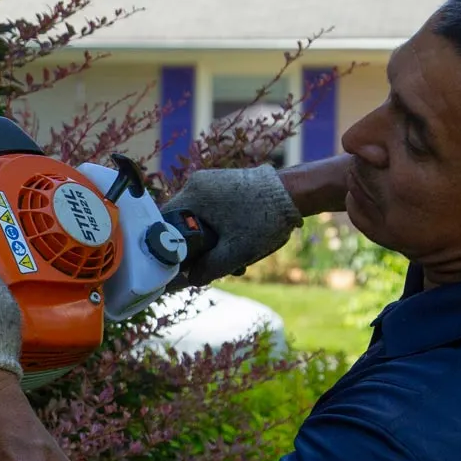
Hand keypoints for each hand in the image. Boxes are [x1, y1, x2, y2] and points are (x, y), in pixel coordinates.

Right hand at [162, 164, 302, 287]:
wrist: (296, 193)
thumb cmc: (264, 220)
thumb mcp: (235, 252)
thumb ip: (208, 269)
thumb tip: (190, 279)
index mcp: (193, 194)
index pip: (164, 223)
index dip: (169, 246)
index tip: (180, 263)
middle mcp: (197, 183)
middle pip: (183, 222)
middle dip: (197, 246)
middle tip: (212, 264)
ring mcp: (212, 181)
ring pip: (200, 218)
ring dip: (212, 240)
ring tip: (235, 258)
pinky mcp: (226, 183)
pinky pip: (212, 209)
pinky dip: (221, 227)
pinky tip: (239, 242)